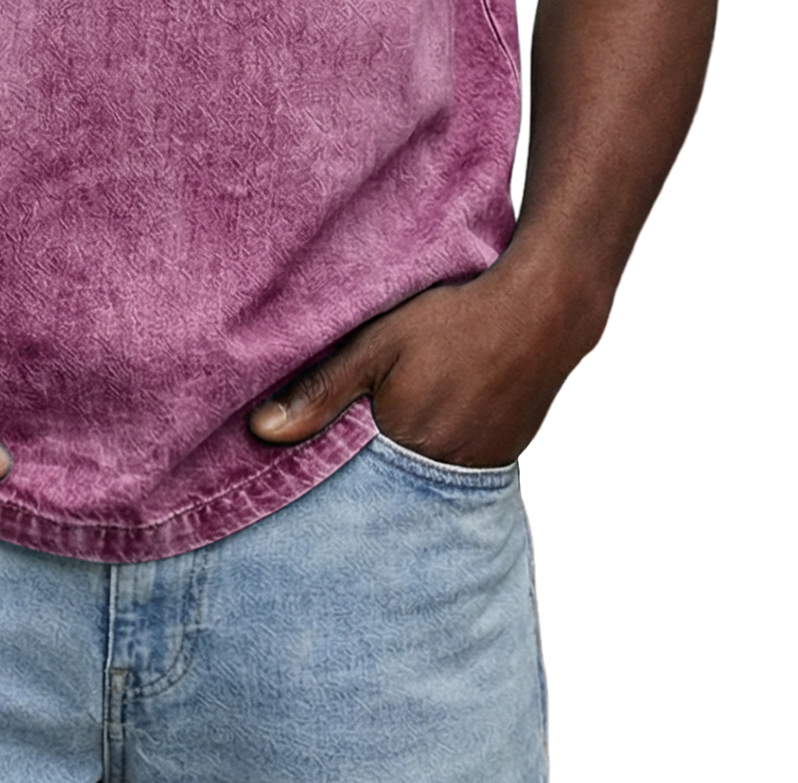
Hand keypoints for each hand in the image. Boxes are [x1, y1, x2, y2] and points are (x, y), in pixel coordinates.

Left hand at [247, 258, 604, 468]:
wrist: (544, 312)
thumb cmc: (455, 321)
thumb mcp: (377, 344)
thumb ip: (321, 391)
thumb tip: (260, 432)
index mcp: (407, 450)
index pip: (349, 489)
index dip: (321, 481)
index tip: (292, 486)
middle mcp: (444, 476)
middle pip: (383, 493)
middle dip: (355, 486)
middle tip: (328, 476)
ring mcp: (478, 471)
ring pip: (418, 484)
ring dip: (395, 472)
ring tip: (375, 450)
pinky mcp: (500, 458)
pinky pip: (451, 474)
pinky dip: (430, 460)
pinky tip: (421, 433)